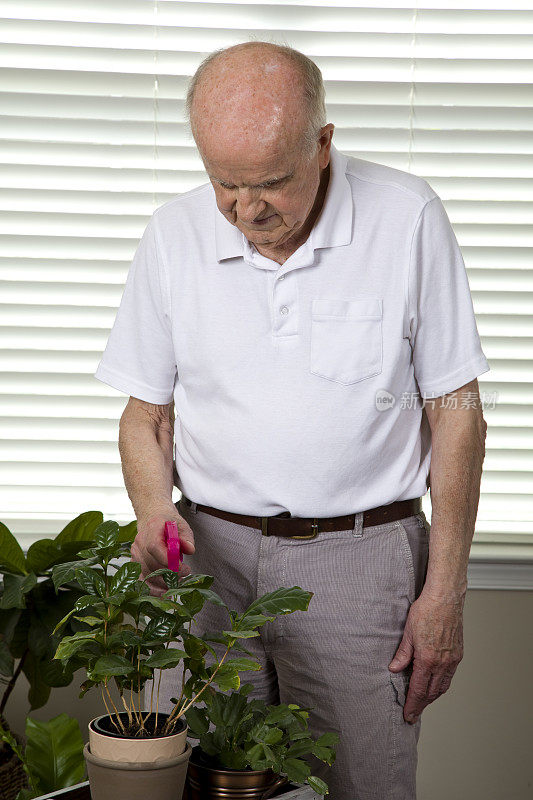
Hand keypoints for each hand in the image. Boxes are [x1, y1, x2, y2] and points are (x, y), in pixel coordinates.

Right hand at [131, 508, 195, 595]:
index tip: (182, 567)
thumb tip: (190, 549)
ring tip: (177, 580)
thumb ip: (187, 537)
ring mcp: (135, 553)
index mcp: (152, 528)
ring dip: (164, 582)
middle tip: (185, 573)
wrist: (153, 519)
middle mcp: (140, 541)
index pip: (155, 547)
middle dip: (170, 574)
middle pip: (151, 564)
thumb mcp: (182, 525)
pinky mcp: (134, 563)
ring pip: (147, 574)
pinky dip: (154, 588)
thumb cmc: (168, 523)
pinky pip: (142, 579)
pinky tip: (165, 590)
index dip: (168, 561)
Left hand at [388, 589, 464, 723]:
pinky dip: (441, 685)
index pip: (419, 690)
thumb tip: (394, 669)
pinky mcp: (458, 654)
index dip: (412, 705)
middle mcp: (443, 663)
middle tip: (413, 714)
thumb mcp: (408, 632)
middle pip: (432, 693)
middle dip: (421, 705)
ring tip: (422, 703)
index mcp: (428, 660)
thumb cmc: (426, 611)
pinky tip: (434, 685)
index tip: (408, 715)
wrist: (446, 598)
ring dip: (432, 697)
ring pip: (442, 687)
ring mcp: (452, 660)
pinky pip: (449, 676)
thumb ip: (402, 654)